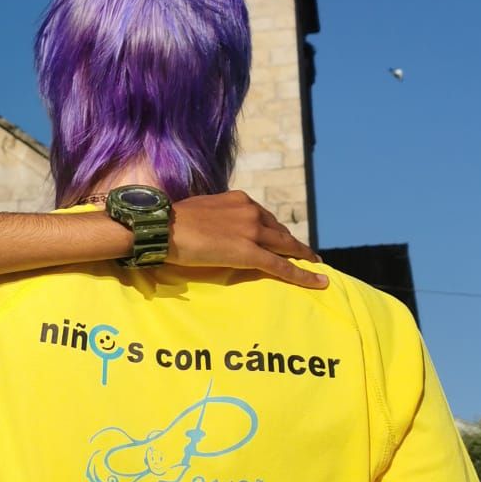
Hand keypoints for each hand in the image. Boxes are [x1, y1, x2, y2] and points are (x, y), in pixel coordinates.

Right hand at [169, 192, 325, 289]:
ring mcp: (252, 232)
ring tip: (315, 265)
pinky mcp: (249, 252)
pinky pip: (281, 266)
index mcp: (239, 199)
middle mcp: (250, 212)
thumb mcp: (200, 209)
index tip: (283, 236)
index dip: (276, 228)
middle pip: (279, 231)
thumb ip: (217, 215)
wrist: (163, 228)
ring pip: (286, 247)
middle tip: (306, 254)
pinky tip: (318, 282)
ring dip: (303, 256)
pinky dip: (302, 275)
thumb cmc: (172, 220)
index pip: (264, 216)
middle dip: (294, 243)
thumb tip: (214, 225)